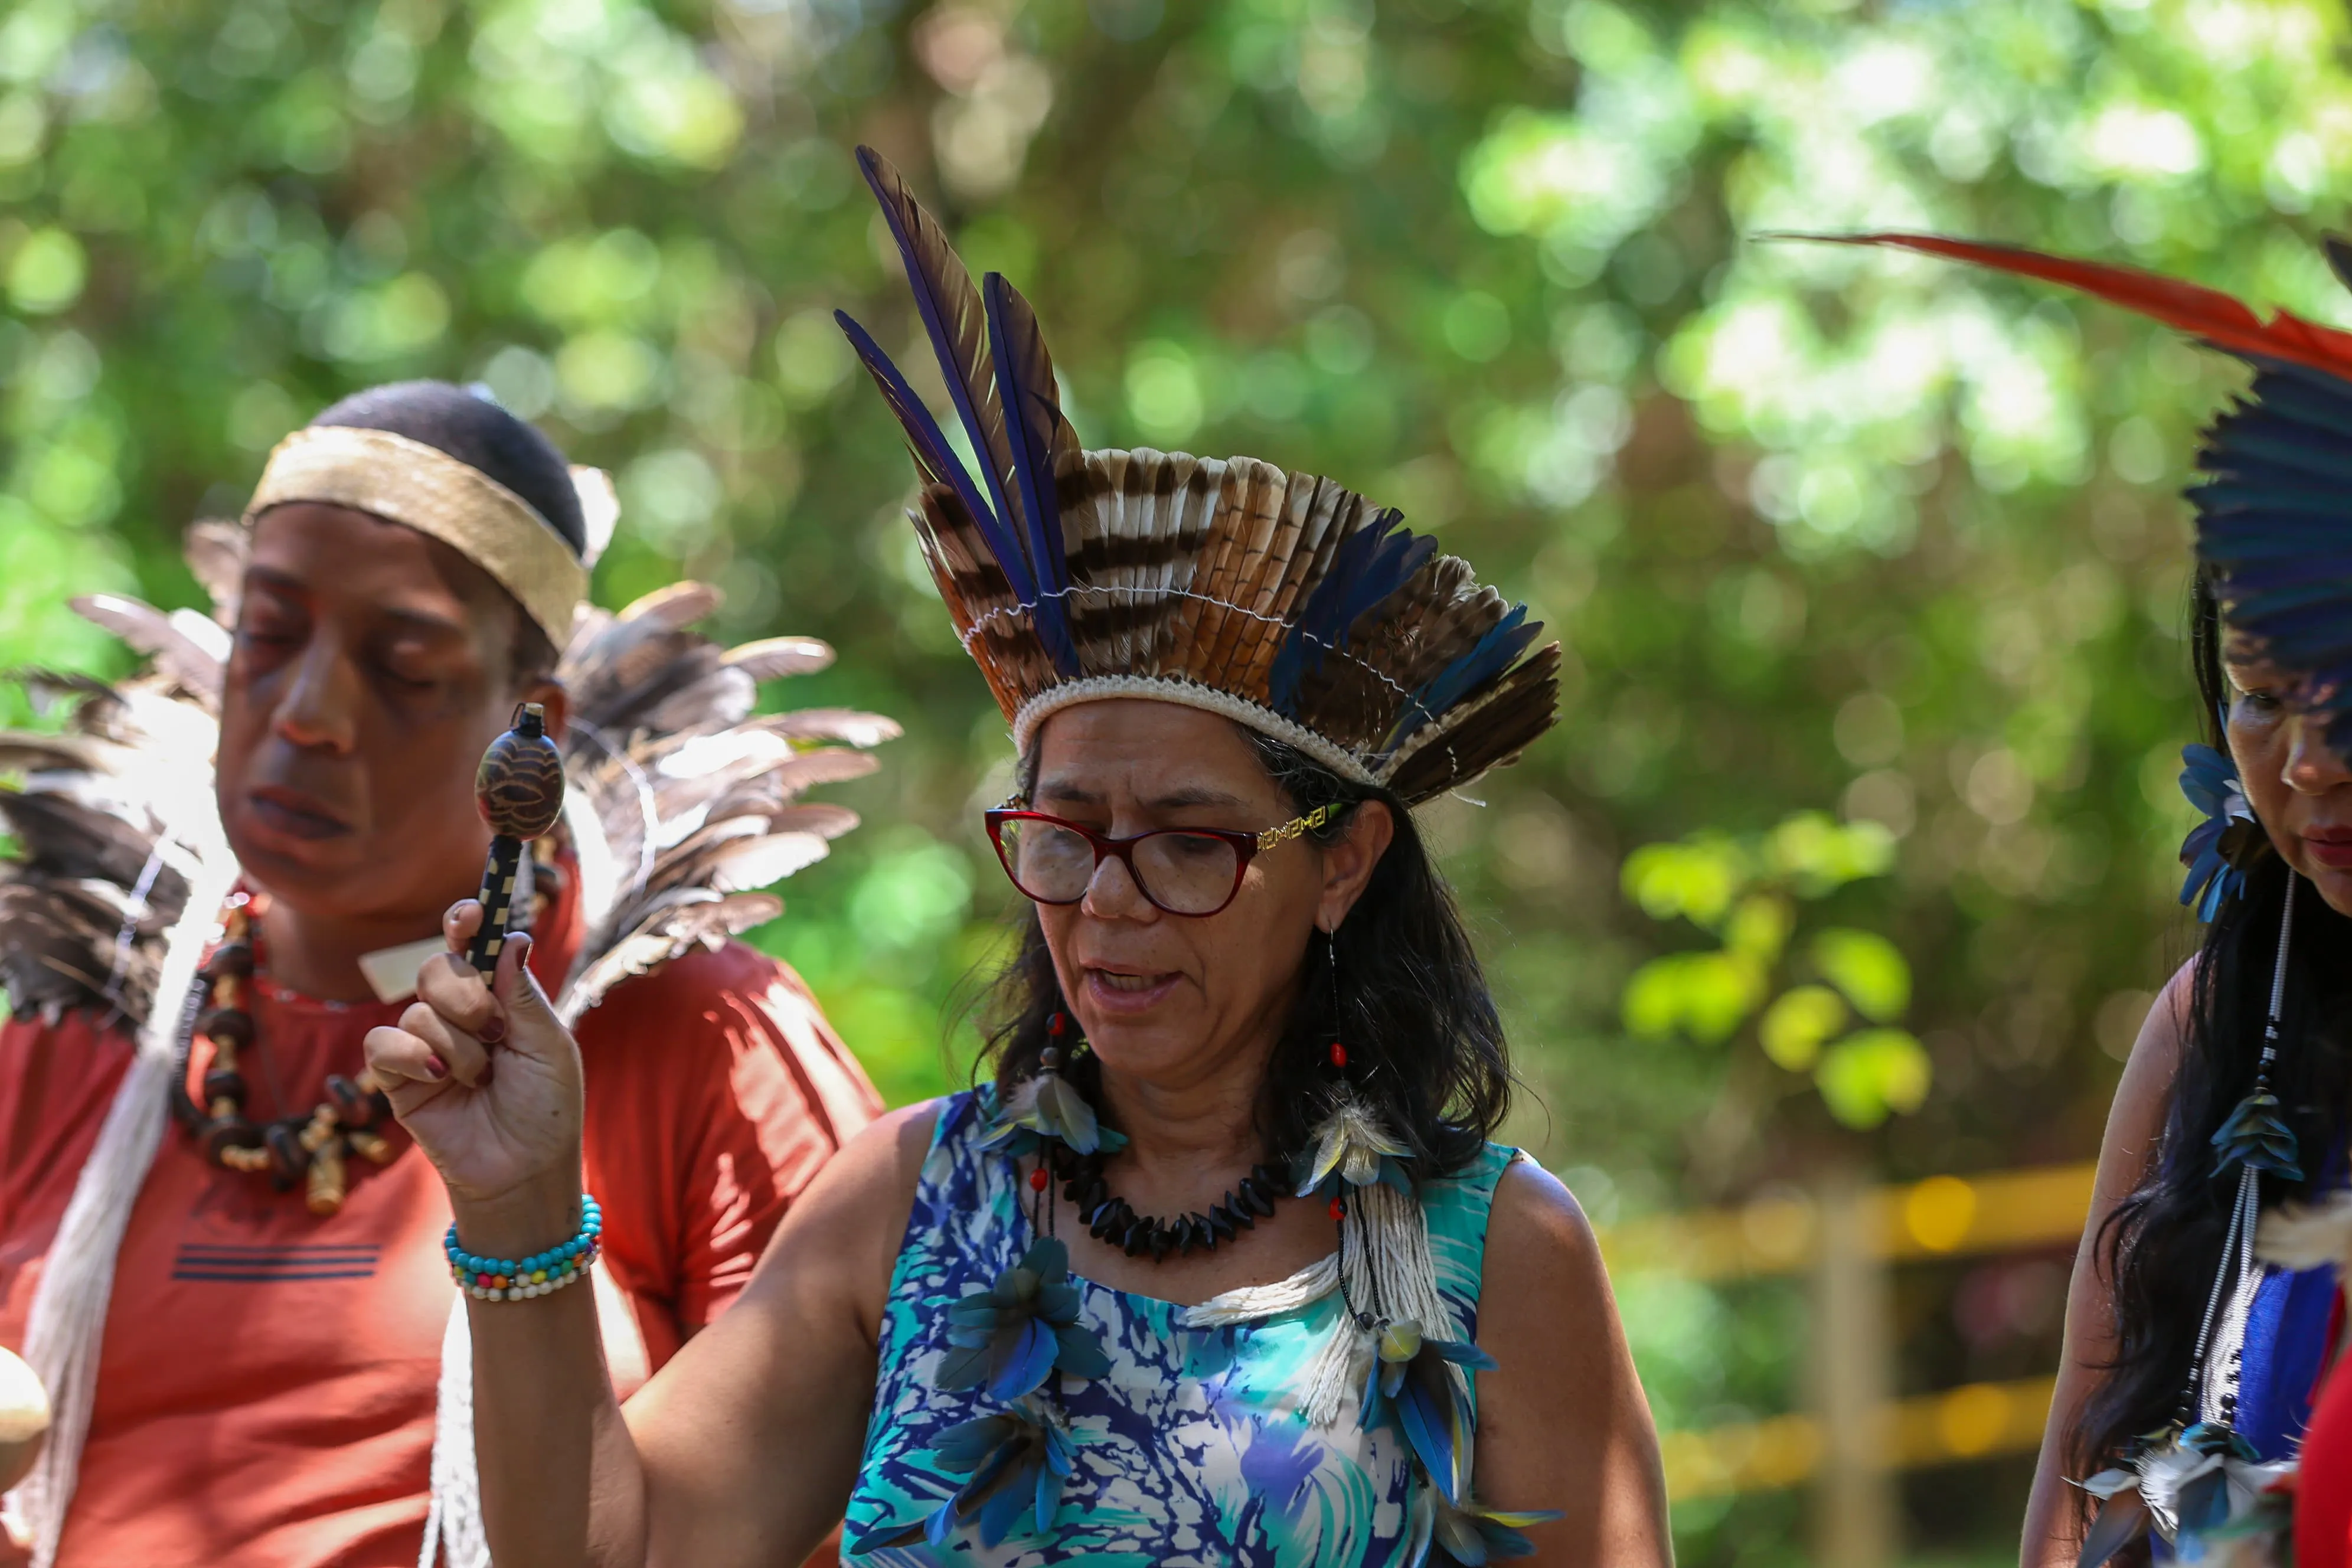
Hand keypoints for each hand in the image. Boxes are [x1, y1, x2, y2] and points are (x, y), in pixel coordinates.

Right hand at [364, 901, 583, 1246]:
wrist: (523, 1169)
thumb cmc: (546, 1108)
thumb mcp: (549, 1046)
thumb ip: (524, 994)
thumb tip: (513, 937)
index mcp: (499, 998)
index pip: (473, 946)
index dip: (466, 922)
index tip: (471, 913)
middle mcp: (458, 1014)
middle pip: (437, 966)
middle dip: (467, 994)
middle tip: (495, 1032)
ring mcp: (425, 1042)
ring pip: (418, 1008)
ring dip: (457, 1045)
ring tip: (481, 1079)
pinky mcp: (397, 1076)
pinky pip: (384, 1041)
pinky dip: (413, 1054)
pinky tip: (439, 1079)